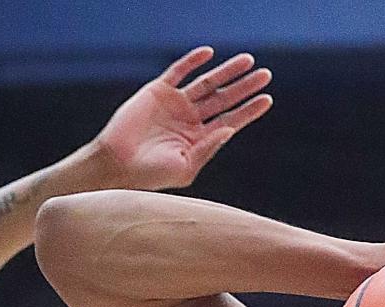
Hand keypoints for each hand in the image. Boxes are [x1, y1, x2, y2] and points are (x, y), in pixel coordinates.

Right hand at [94, 46, 272, 190]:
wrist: (117, 163)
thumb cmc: (151, 175)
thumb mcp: (185, 167)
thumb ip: (208, 148)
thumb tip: (229, 130)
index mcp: (200, 139)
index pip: (230, 120)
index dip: (249, 110)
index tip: (267, 99)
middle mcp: (191, 120)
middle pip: (224, 99)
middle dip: (245, 87)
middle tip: (266, 75)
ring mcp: (175, 104)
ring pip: (207, 83)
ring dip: (227, 72)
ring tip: (248, 61)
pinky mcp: (158, 91)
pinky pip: (179, 71)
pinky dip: (193, 61)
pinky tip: (209, 54)